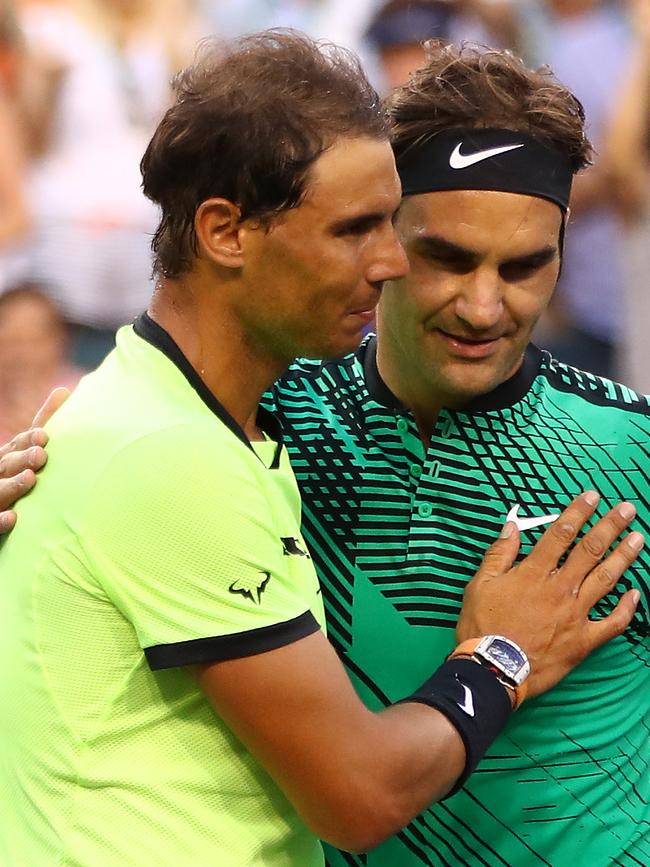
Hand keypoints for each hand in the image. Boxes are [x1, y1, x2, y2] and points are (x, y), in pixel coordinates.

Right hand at [0, 387, 68, 531]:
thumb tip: (63, 390)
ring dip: (12, 485)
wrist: (2, 512)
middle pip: (7, 465)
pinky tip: (13, 518)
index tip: (44, 436)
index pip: (17, 445)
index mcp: (7, 458)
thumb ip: (44, 423)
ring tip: (30, 478)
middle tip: (41, 455)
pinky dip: (0, 521)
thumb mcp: (28, 452)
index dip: (28, 440)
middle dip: (22, 458)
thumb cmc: (18, 477)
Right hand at [457, 491, 642, 698]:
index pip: (561, 534)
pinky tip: (635, 594)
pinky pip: (612, 623)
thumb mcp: (479, 585)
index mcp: (534, 573)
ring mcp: (575, 614)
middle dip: (610, 526)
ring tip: (638, 539)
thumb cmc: (482, 627)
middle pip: (590, 551)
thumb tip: (512, 527)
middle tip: (628, 509)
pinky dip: (626, 608)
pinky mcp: (584, 640)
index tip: (592, 497)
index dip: (578, 512)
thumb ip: (498, 554)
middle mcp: (560, 588)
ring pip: (606, 580)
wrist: (494, 669)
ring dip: (624, 557)